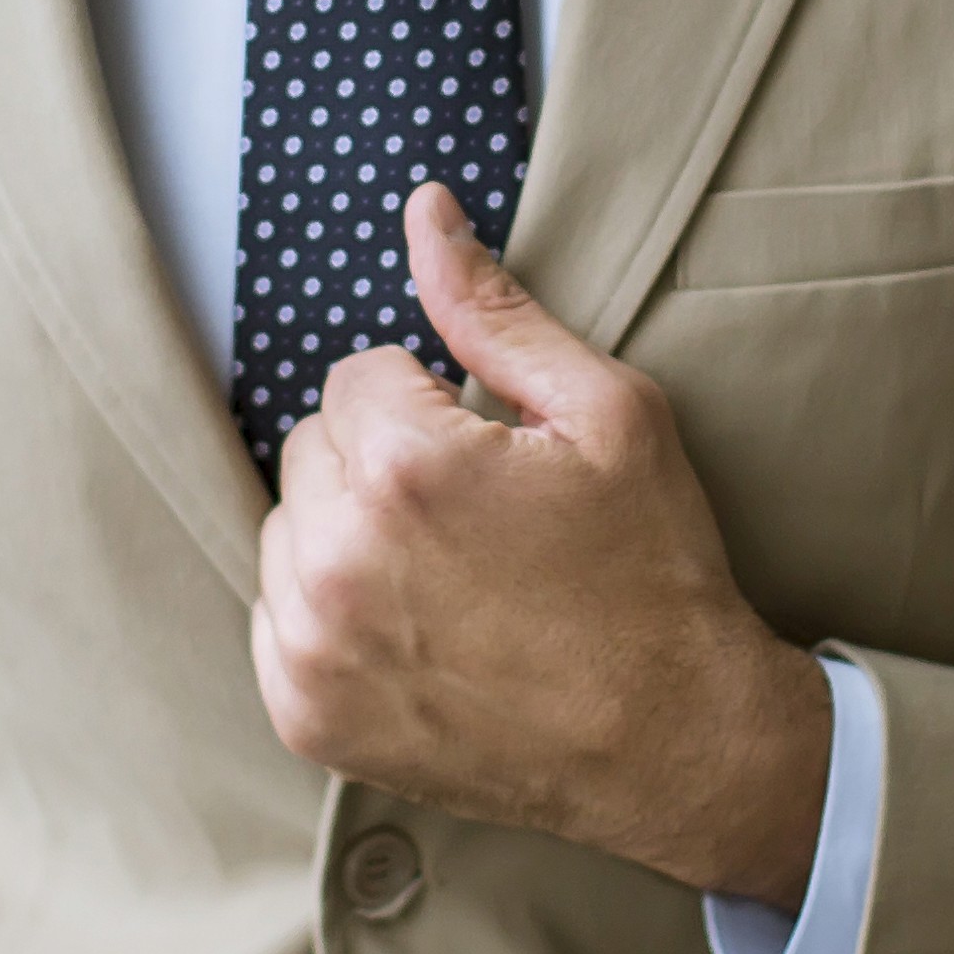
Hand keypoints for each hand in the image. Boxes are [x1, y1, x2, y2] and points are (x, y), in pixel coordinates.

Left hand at [254, 187, 830, 900]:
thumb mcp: (607, 414)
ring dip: (349, 537)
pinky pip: (277, 618)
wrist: (676, 743)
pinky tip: (417, 631)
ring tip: (450, 578)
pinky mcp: (305, 713)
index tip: (493, 462)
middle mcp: (339, 557)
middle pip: (313, 449)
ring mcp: (313, 646)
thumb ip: (494, 308)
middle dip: (383, 464)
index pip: (357, 376)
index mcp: (406, 466)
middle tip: (477, 521)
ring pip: (288, 530)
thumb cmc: (653, 570)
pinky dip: (331, 616)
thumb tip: (424, 211)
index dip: (433, 408)